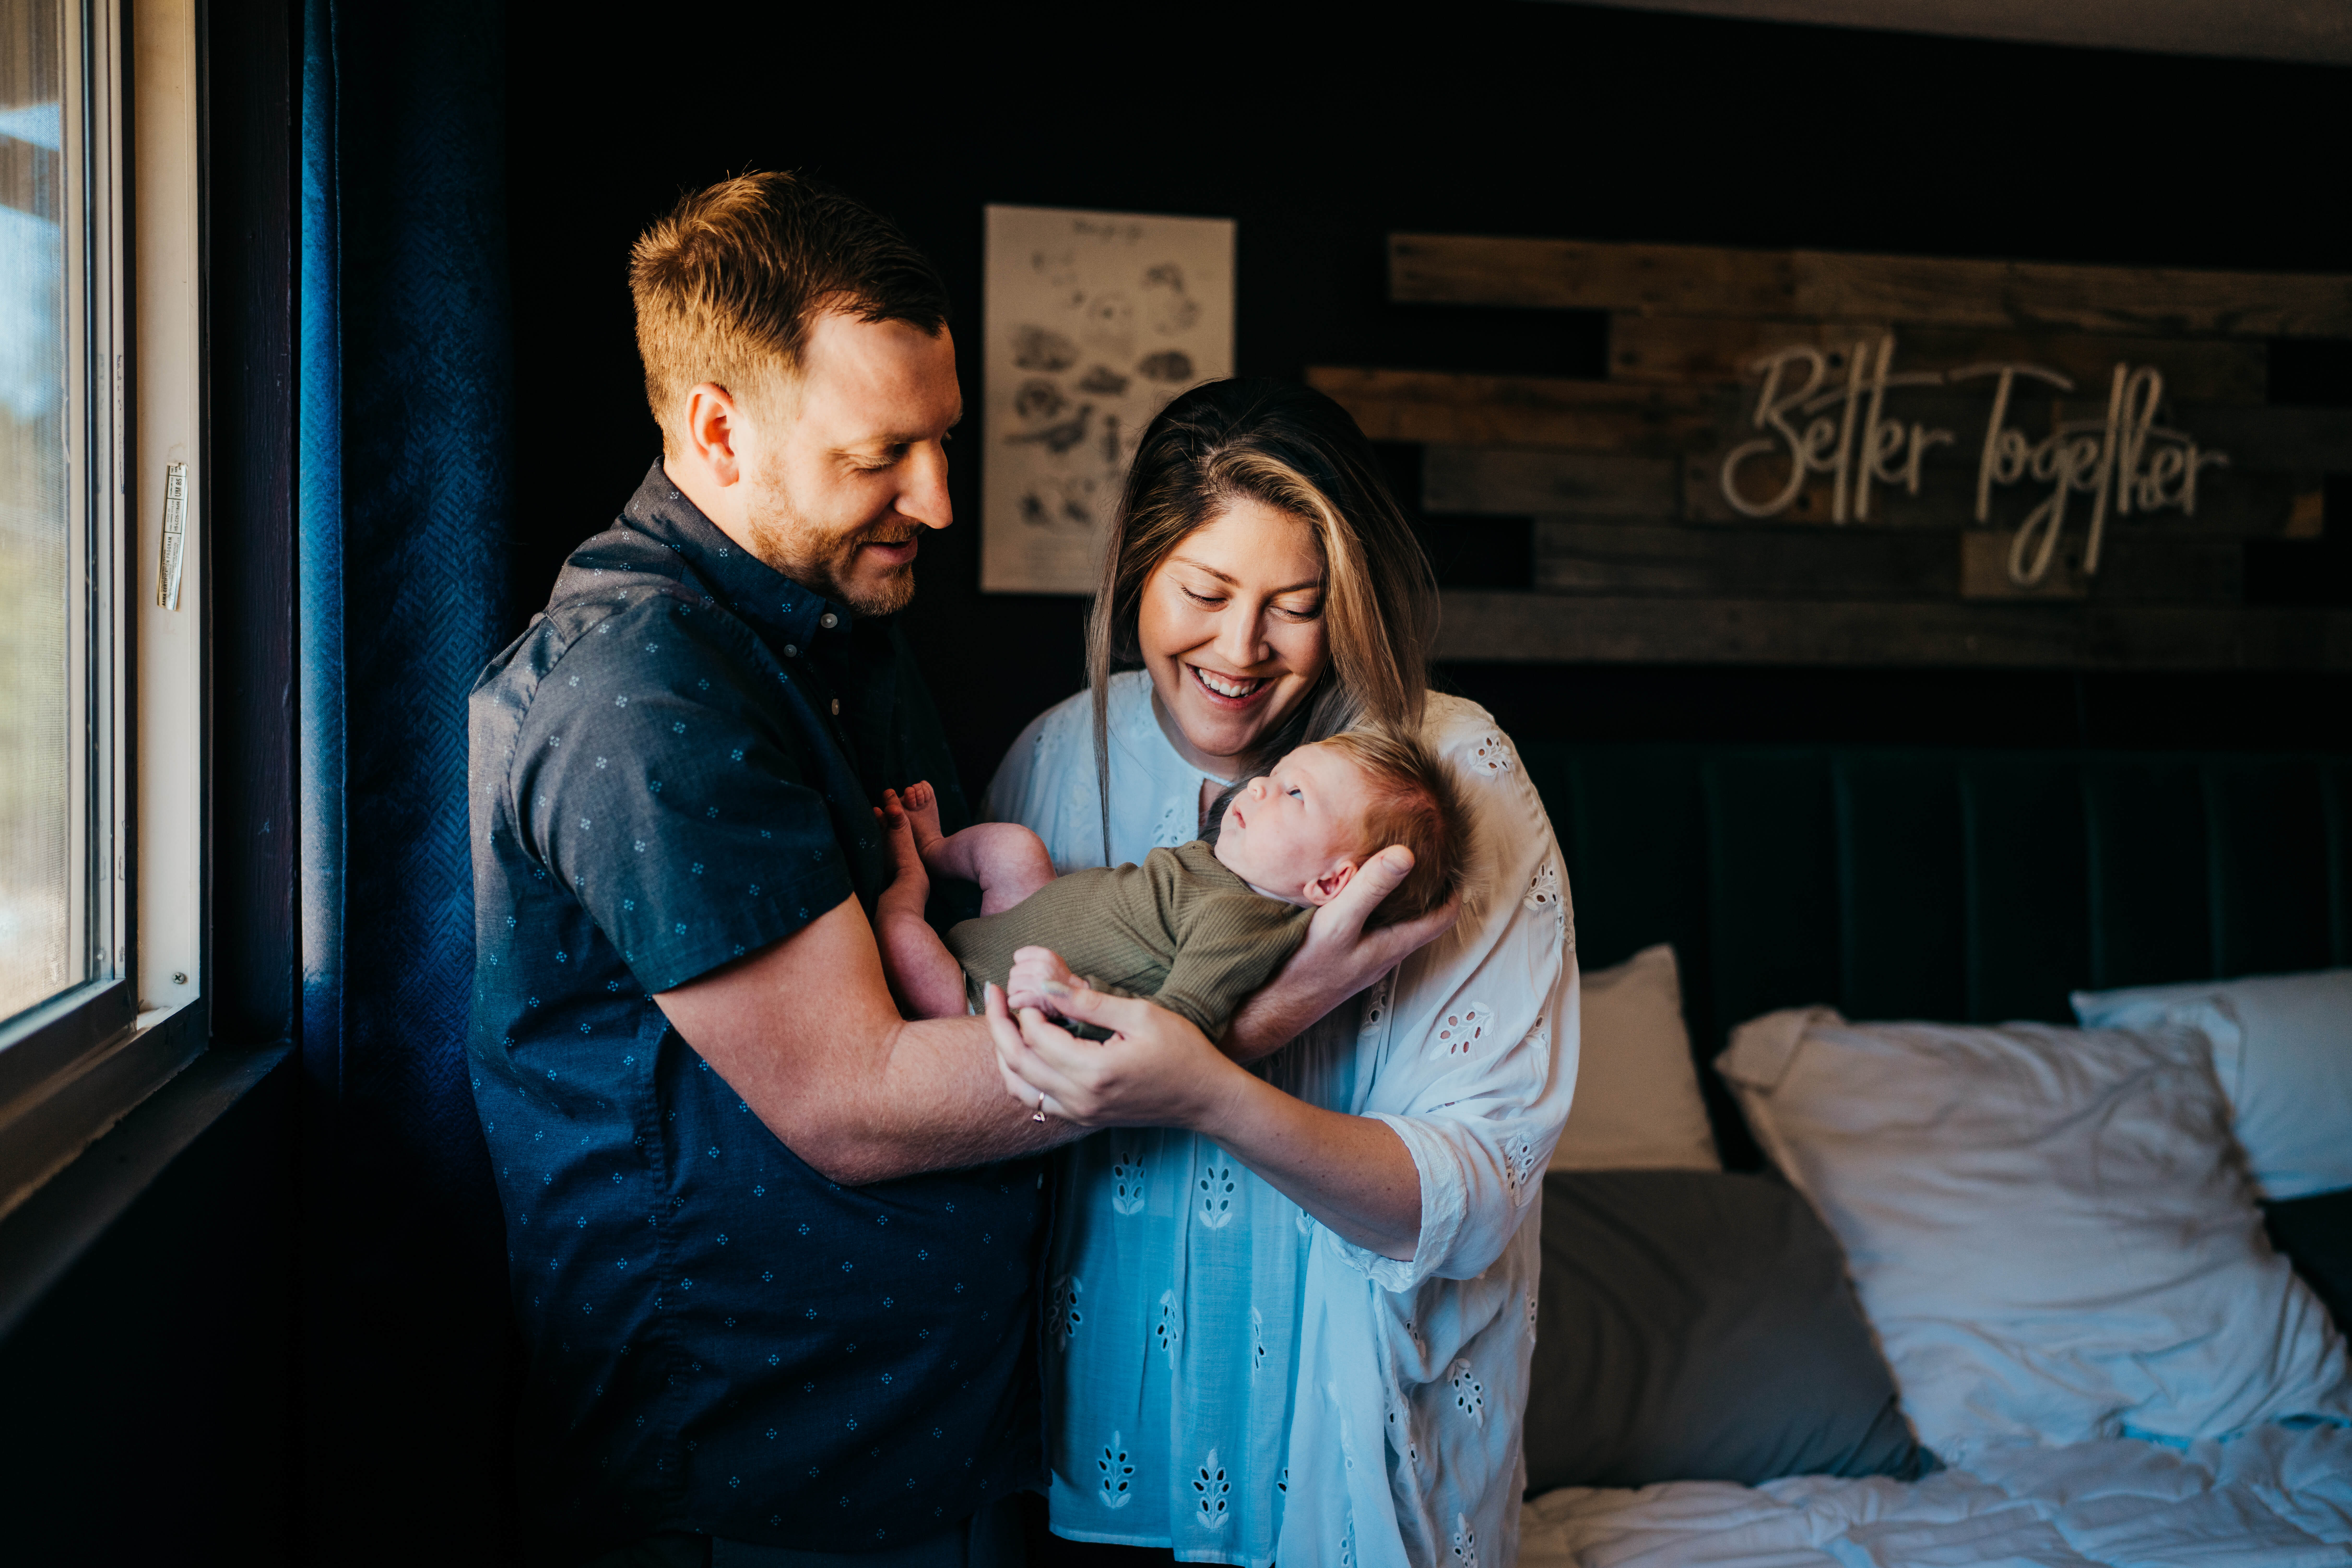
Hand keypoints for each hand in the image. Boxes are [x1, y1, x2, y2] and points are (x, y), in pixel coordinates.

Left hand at [982, 982, 1244, 1133]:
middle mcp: (1081, 1098)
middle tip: (992, 994)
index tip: (1028, 986)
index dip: (1026, 1008)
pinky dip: (1019, 1076)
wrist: (1204, 1098)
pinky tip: (1020, 1052)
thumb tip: (1045, 985)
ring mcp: (1080, 1113)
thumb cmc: (1182, 1050)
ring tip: (1000, 1020)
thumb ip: (1089, 1002)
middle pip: (1017, 1062)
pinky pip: (1035, 1102)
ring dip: (1003, 1053)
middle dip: (998, 1025)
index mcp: (1095, 1070)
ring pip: (1019, 1087)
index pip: (1037, 1037)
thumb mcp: (1141, 1014)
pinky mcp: (1083, 1118)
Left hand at [1005, 945, 1078, 1015]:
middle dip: (1019, 980)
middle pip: (1014, 972)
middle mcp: (1042, 967)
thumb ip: (1036, 957)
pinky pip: (1013, 1000)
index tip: (1030, 973)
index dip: (1022, 965)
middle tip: (1029, 987)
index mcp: (1046, 955)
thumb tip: (1016, 957)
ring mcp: (1039, 983)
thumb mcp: (1053, 961)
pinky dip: (1017, 1003)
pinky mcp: (1035, 999)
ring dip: (1017, 993)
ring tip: (1028, 995)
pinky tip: (1026, 1003)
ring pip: (1012, 986)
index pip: (1018, 956)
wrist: (1076, 1000)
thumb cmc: (1061, 982)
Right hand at [1223, 846, 1462, 1062]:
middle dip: (1427, 887)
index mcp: (1392, 946)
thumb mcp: (1339, 923)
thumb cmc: (1304, 970)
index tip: (1451, 862)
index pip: (1442, 918)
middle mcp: (1382, 954)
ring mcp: (1362, 958)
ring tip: (1389, 864)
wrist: (1269, 1009)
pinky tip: (1351, 890)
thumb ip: (1370, 889)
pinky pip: (1367, 927)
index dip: (1453, 890)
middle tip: (1423, 854)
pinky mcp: (1342, 958)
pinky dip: (1370, 906)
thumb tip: (1406, 855)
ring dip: (1398, 897)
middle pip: (1421, 919)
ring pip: (1393, 924)